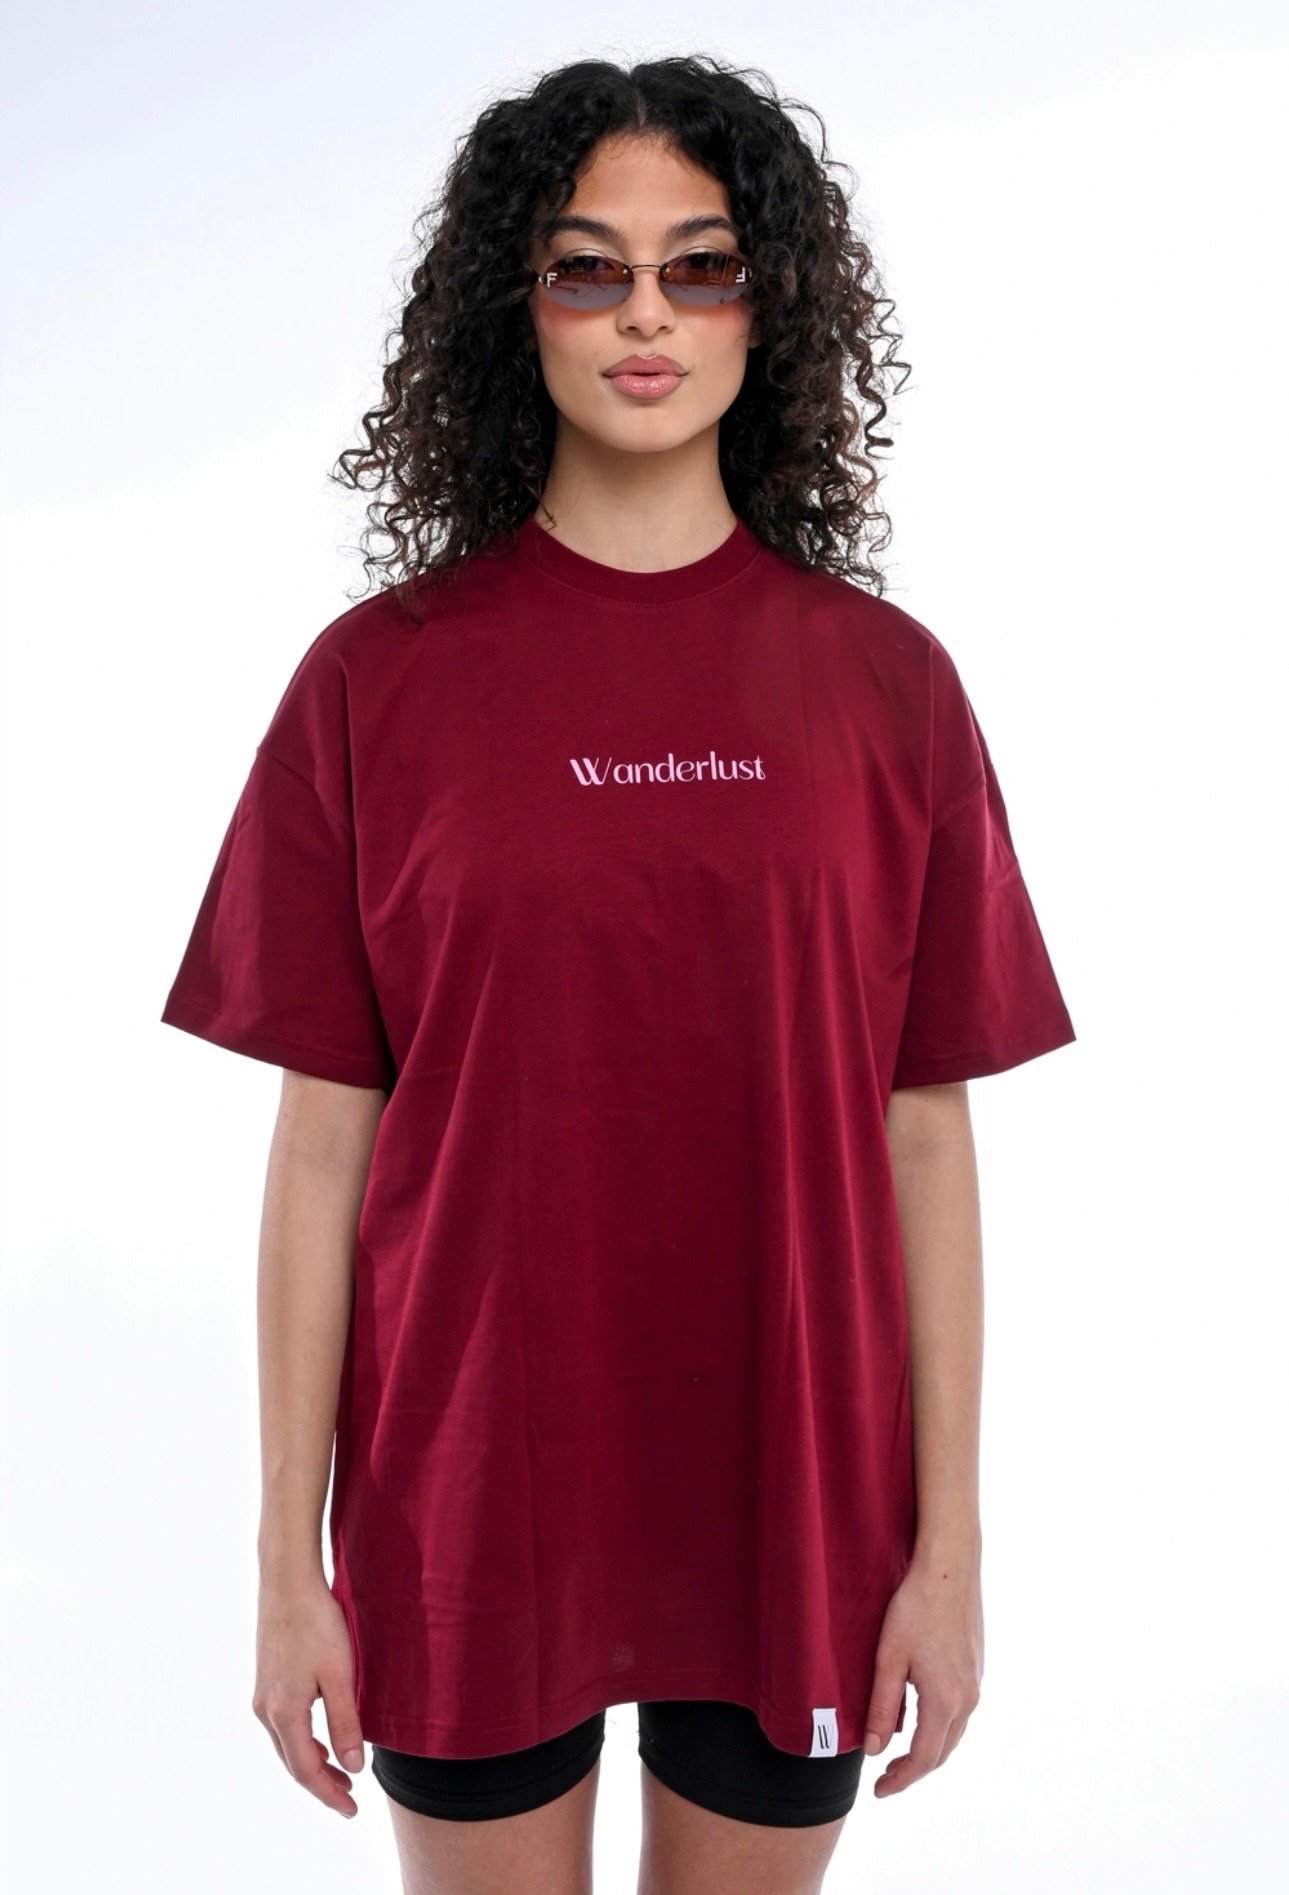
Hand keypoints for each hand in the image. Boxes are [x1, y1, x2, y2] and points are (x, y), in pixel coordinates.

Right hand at [252, 1572, 365, 1816]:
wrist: (287, 1581)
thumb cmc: (317, 1623)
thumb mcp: (340, 1674)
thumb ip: (345, 1722)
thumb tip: (353, 1767)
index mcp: (284, 1713)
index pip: (306, 1770)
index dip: (329, 1793)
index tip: (352, 1809)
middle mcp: (265, 1710)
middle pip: (292, 1763)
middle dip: (321, 1784)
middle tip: (349, 1798)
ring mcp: (262, 1695)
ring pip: (286, 1746)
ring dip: (311, 1763)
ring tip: (340, 1773)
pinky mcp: (266, 1681)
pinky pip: (283, 1727)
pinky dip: (302, 1742)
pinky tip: (319, 1740)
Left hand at [861, 1546, 983, 1796]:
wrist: (950, 1567)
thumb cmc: (915, 1608)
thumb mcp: (888, 1658)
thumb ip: (881, 1707)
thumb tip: (873, 1750)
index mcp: (945, 1701)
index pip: (924, 1758)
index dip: (901, 1779)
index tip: (878, 1791)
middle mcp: (968, 1698)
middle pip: (943, 1751)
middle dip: (914, 1769)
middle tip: (885, 1777)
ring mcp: (976, 1682)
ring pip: (953, 1732)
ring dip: (929, 1748)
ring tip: (899, 1752)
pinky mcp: (976, 1666)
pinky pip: (959, 1710)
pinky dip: (939, 1725)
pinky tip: (919, 1716)